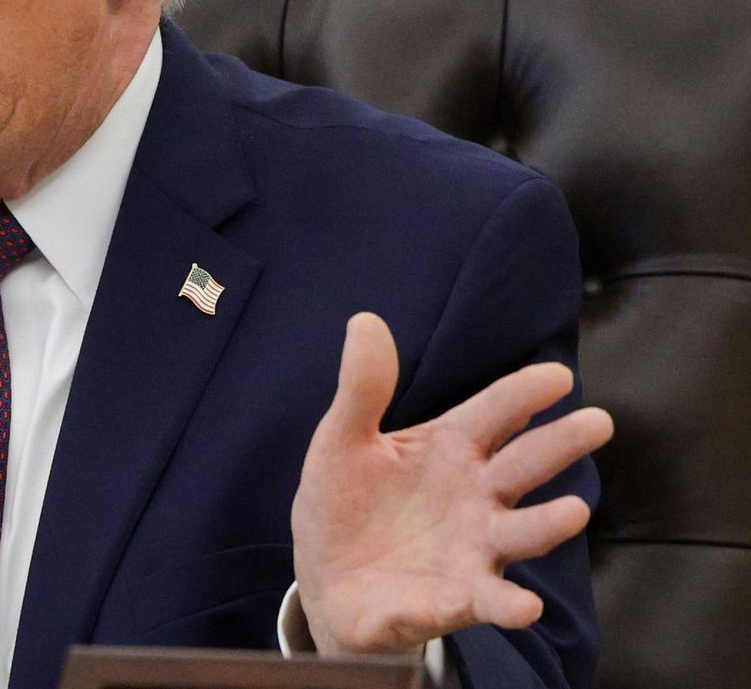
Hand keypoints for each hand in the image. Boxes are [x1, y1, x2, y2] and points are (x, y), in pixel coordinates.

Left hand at [292, 312, 612, 655]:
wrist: (326, 580)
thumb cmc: (344, 503)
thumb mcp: (342, 441)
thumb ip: (363, 388)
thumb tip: (365, 320)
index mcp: (450, 448)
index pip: (494, 413)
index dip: (523, 393)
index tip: (557, 375)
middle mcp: (475, 496)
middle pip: (523, 466)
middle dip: (559, 445)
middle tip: (598, 422)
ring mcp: (473, 547)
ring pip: (521, 533)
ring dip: (547, 523)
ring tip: (573, 511)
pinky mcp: (458, 597)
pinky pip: (490, 600)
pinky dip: (508, 604)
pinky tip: (524, 605)